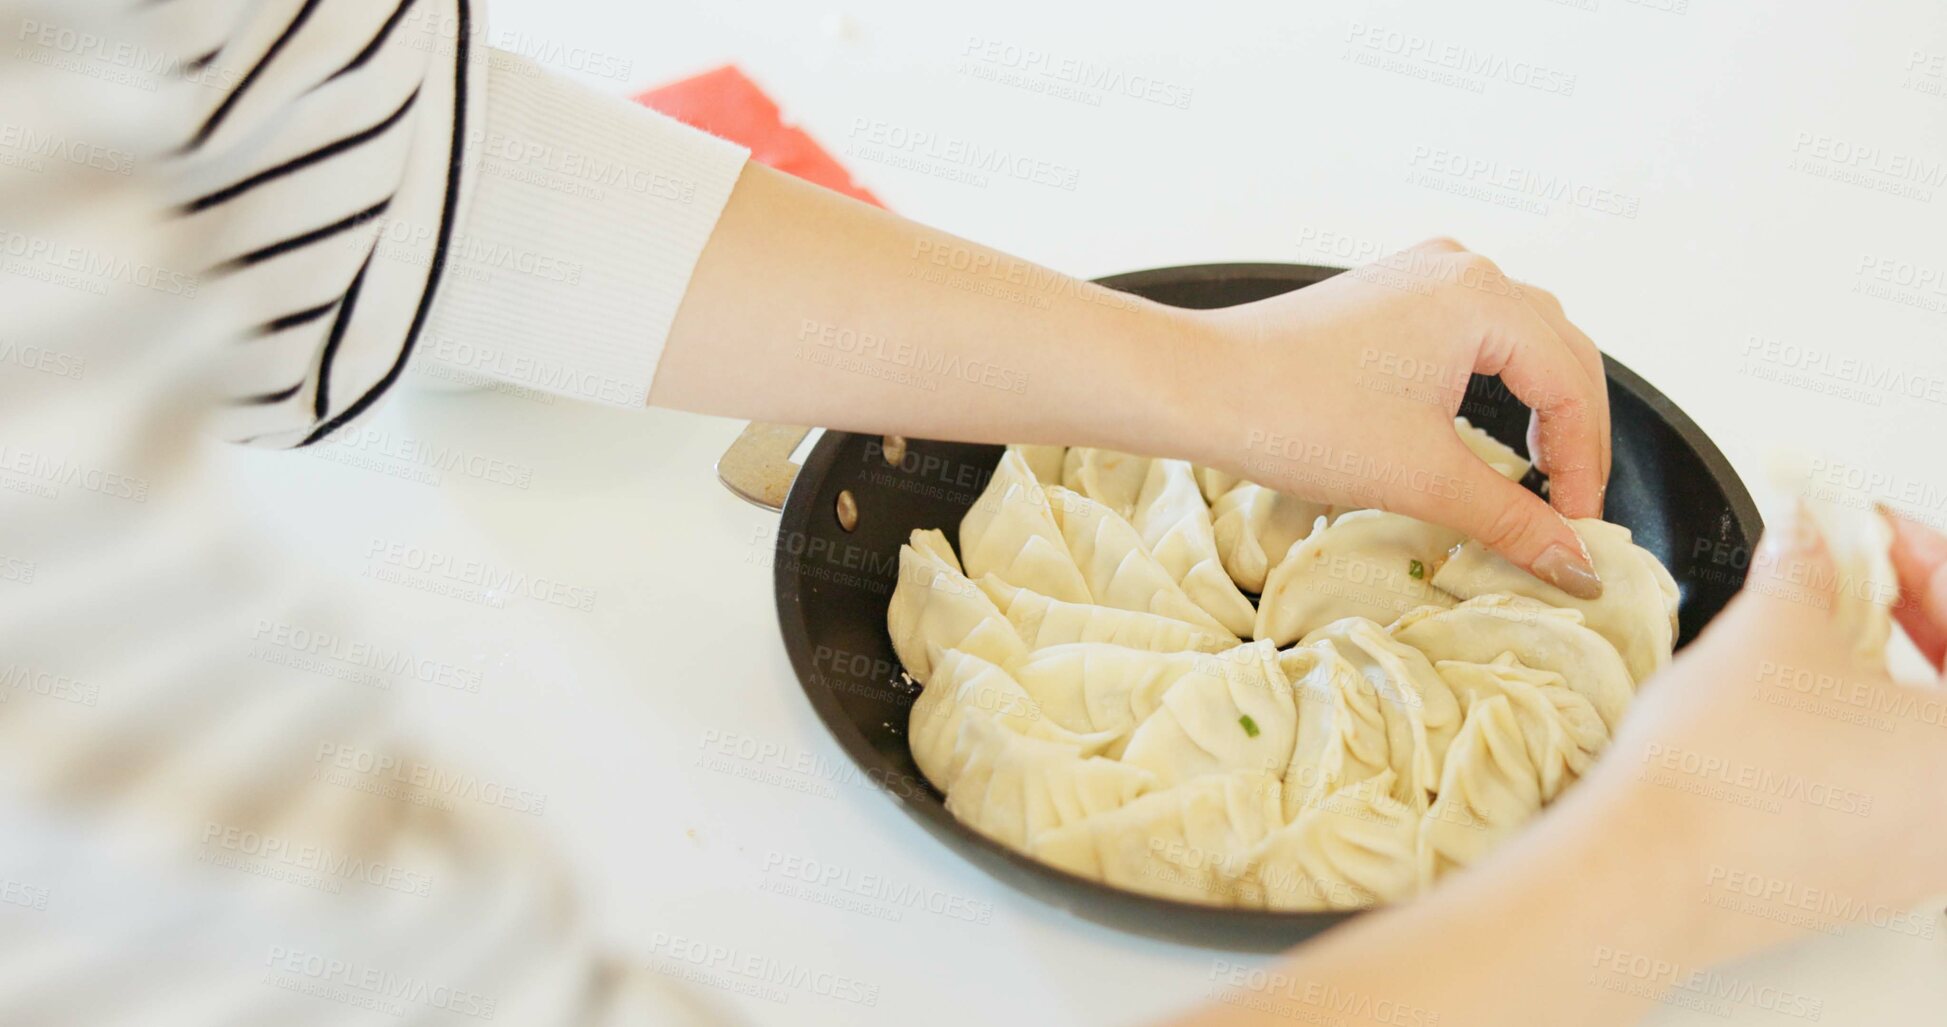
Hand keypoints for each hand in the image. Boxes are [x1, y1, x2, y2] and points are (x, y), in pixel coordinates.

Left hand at [1184, 238, 1610, 597]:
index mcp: (1483, 297)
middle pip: (1559, 352)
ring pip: (1520, 338)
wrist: (1202, 387)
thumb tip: (1577, 565)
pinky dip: (1496, 382)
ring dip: (1540, 405)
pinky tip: (1489, 428)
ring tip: (1544, 474)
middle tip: (1573, 510)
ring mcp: (1422, 275)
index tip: (1580, 532)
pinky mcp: (1389, 295)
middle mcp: (1461, 269)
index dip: (1587, 465)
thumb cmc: (1302, 419)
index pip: (1571, 386)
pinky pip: (1473, 332)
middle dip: (1574, 435)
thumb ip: (1514, 520)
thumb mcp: (1424, 478)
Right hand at [1583, 508, 1946, 945]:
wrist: (1649, 866)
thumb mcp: (1773, 626)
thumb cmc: (1729, 766)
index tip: (1873, 533)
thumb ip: (1806, 570)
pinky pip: (1873, 799)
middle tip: (1852, 582)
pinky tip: (1780, 720)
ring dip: (1875, 686)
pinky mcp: (1853, 888)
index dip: (1925, 559)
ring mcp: (1913, 864)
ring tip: (1810, 645)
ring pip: (1914, 751)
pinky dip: (1843, 746)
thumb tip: (1806, 541)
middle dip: (1908, 622)